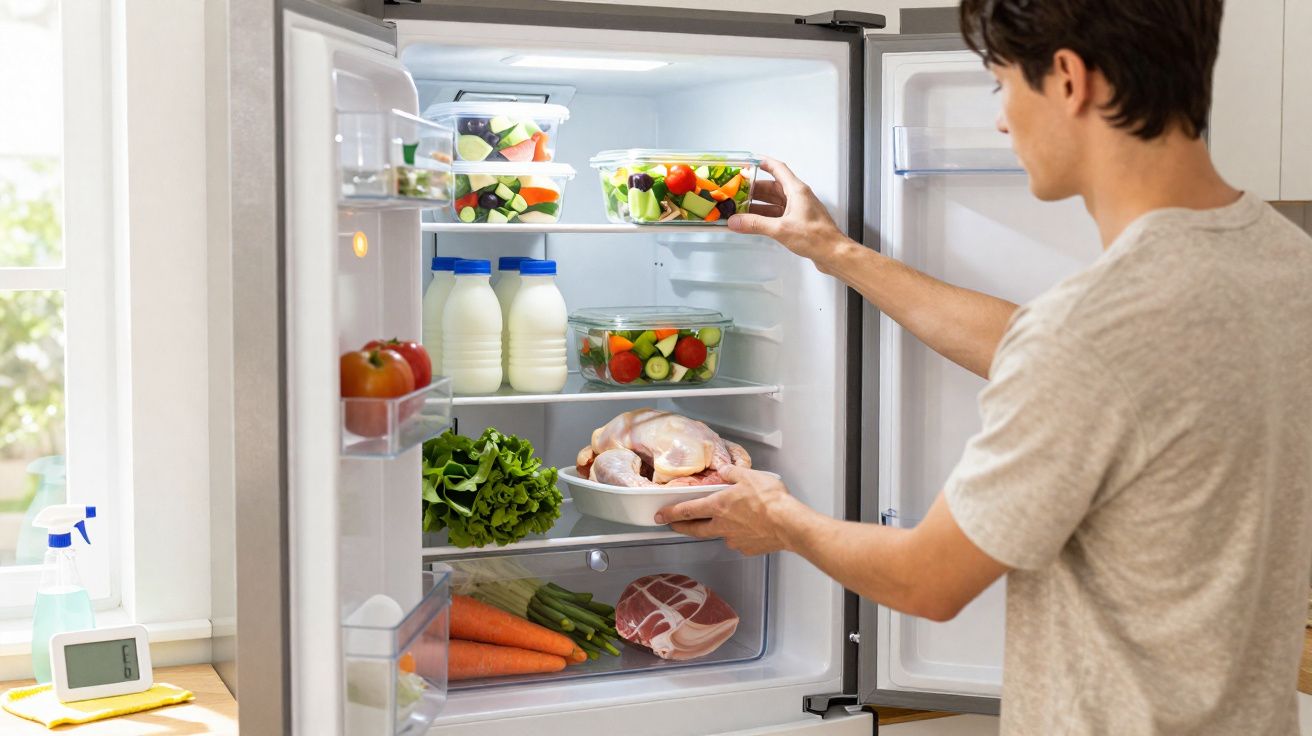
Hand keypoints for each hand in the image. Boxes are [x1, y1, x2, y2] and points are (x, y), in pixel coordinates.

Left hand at [653, 465, 811, 555]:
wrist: (789, 524)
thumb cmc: (770, 500)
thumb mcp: (749, 476)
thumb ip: (733, 473)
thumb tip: (725, 470)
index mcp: (718, 506)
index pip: (687, 510)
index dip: (670, 513)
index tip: (660, 516)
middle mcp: (721, 525)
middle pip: (695, 529)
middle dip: (681, 527)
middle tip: (673, 526)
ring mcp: (733, 539)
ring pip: (718, 534)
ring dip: (716, 529)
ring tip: (727, 521)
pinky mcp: (746, 548)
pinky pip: (738, 541)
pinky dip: (739, 534)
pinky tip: (749, 528)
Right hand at [728, 157, 848, 263]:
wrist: (833, 253)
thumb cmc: (818, 237)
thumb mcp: (781, 229)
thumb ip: (755, 224)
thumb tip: (736, 221)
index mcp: (797, 190)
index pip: (778, 169)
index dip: (763, 163)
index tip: (749, 163)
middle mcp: (798, 197)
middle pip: (773, 186)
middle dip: (754, 188)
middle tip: (739, 191)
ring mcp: (798, 209)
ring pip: (774, 201)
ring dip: (758, 204)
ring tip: (742, 207)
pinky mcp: (798, 221)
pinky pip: (778, 214)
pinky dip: (765, 216)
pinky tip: (755, 222)